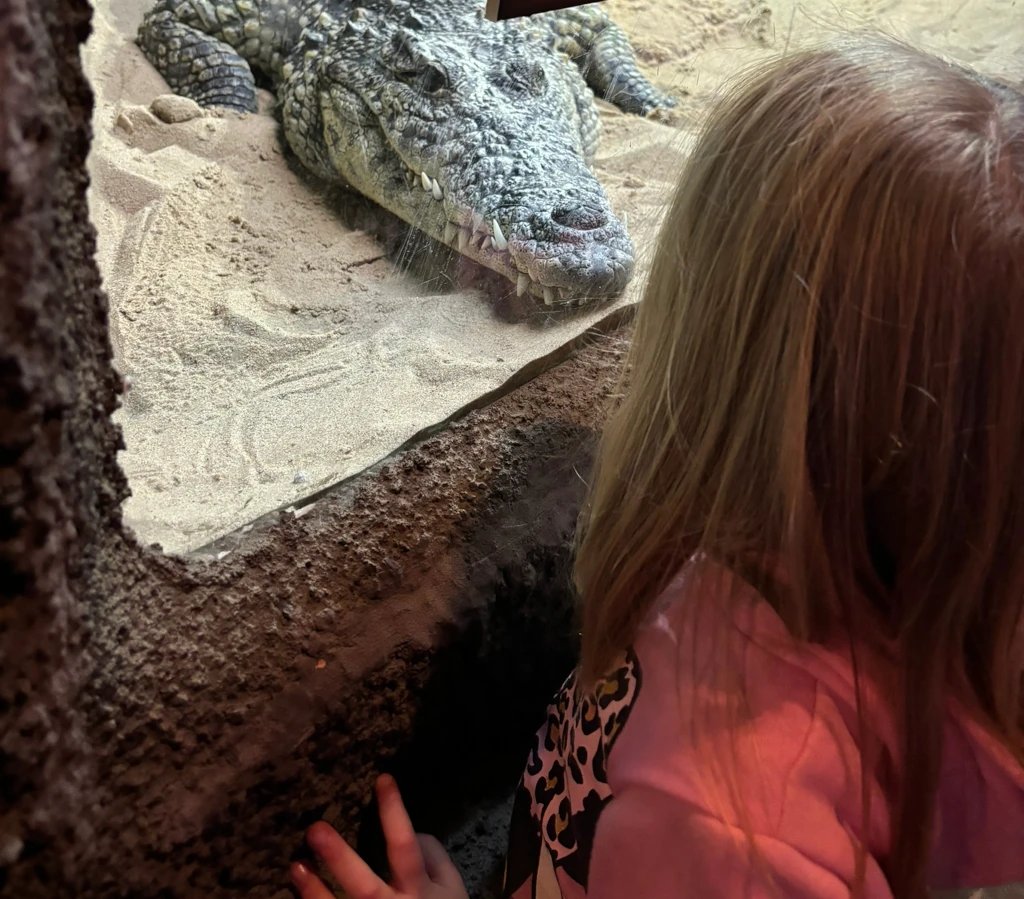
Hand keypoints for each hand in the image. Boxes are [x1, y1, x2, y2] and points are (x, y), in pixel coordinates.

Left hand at [290, 774, 469, 898]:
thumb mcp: (451, 887)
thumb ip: (435, 857)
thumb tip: (414, 830)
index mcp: (418, 890)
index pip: (405, 846)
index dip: (394, 813)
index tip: (382, 780)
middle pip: (364, 886)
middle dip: (338, 858)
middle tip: (315, 829)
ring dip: (314, 891)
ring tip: (296, 866)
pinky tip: (298, 894)